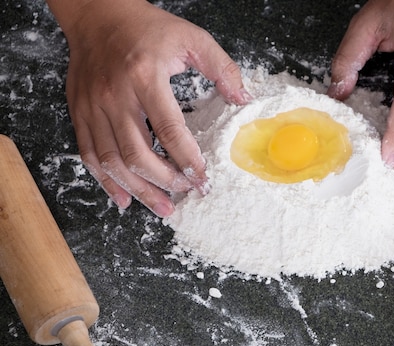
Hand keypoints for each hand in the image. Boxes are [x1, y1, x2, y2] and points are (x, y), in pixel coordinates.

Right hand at [47, 0, 249, 216]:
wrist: (97, 14)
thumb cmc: (146, 27)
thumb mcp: (191, 37)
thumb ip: (222, 68)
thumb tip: (243, 99)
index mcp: (145, 75)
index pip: (169, 128)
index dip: (187, 159)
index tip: (202, 178)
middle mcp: (115, 94)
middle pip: (137, 153)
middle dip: (164, 181)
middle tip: (185, 193)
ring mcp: (93, 106)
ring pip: (112, 161)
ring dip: (138, 190)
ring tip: (162, 207)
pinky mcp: (80, 112)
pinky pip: (89, 155)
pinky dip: (106, 181)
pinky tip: (124, 198)